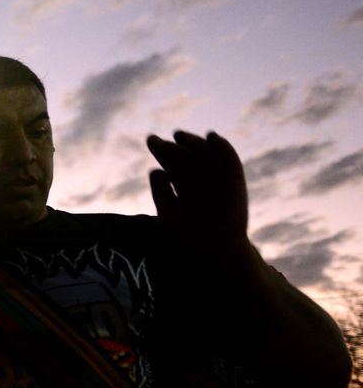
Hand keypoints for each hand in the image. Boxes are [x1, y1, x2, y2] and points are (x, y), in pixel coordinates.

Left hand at [146, 131, 248, 256]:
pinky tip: (212, 137)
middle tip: (162, 137)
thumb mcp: (169, 215)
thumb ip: (161, 194)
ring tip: (180, 136)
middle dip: (175, 145)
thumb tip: (154, 170)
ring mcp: (218, 178)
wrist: (217, 250)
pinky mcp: (235, 180)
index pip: (172, 164)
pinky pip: (230, 160)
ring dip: (196, 143)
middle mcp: (200, 180)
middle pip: (187, 156)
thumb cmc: (189, 238)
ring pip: (207, 154)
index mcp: (183, 187)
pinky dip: (224, 148)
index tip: (152, 140)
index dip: (162, 151)